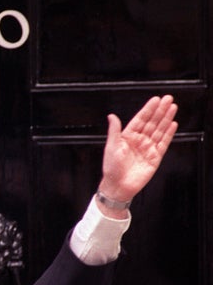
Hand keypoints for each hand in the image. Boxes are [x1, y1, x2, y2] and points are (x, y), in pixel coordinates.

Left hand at [97, 95, 177, 215]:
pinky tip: (173, 124)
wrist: (118, 186)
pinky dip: (168, 134)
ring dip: (166, 119)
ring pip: (159, 130)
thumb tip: (112, 116)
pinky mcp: (155, 157)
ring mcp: (148, 148)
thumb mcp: (111, 146)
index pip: (140, 119)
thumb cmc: (111, 168)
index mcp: (127, 137)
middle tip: (168, 98)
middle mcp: (139, 141)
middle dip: (160, 110)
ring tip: (172, 107)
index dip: (148, 109)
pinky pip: (163, 143)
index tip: (155, 99)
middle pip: (152, 122)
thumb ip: (114, 130)